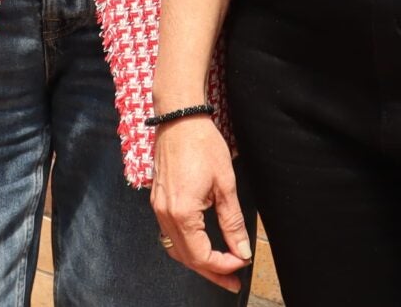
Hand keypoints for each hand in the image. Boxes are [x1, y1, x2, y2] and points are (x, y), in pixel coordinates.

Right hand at [151, 117, 250, 291]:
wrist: (179, 118)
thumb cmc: (203, 145)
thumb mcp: (225, 185)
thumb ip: (232, 222)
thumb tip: (240, 250)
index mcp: (181, 212)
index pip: (201, 255)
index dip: (223, 264)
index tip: (241, 262)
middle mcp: (165, 214)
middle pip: (186, 258)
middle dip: (211, 272)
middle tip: (233, 283)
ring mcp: (158, 208)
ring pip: (175, 248)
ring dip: (197, 261)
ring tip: (220, 269)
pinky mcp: (158, 200)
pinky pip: (169, 234)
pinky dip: (186, 246)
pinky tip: (202, 247)